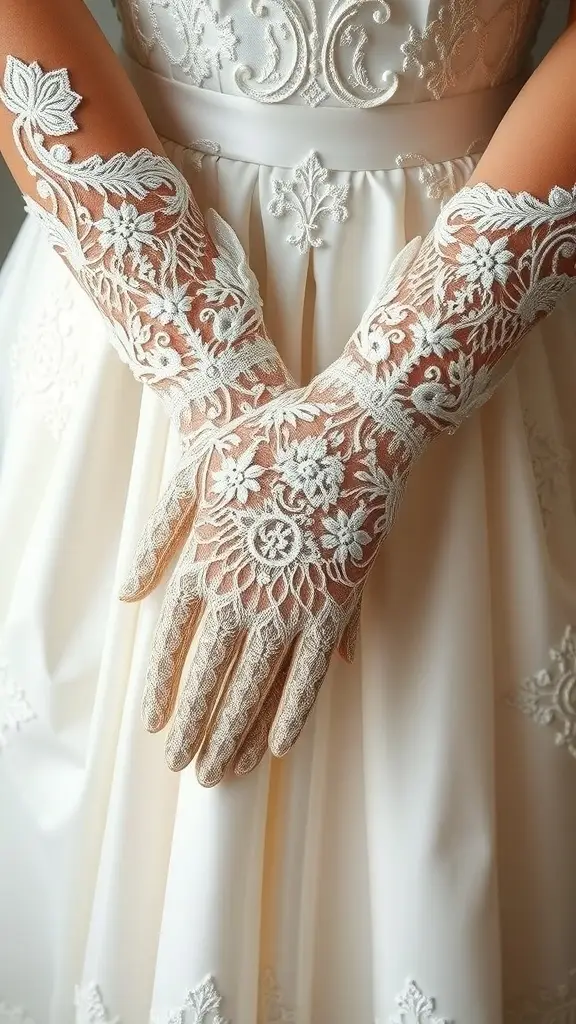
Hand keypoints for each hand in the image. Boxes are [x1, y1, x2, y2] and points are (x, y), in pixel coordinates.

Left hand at [121, 379, 401, 783]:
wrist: (344, 428)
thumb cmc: (264, 444)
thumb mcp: (194, 476)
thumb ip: (159, 538)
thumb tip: (132, 594)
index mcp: (207, 563)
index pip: (173, 644)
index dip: (163, 689)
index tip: (155, 726)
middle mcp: (245, 593)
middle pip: (211, 677)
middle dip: (195, 729)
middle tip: (184, 769)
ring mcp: (293, 602)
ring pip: (257, 686)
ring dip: (237, 735)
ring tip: (221, 774)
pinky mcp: (336, 603)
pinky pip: (311, 672)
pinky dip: (294, 711)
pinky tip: (280, 745)